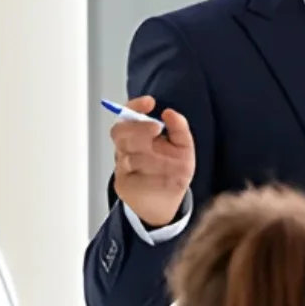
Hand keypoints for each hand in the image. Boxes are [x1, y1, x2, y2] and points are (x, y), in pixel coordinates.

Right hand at [110, 96, 194, 226]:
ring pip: (126, 153)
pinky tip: (162, 177)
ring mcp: (123, 166)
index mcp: (139, 135)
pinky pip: (131, 174)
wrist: (165, 203)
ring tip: (164, 162)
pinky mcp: (123, 183)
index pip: (128, 114)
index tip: (149, 102)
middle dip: (138, 127)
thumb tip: (170, 113)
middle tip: (156, 128)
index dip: (134, 106)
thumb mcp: (183, 149)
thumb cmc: (173, 172)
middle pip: (121, 131)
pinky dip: (149, 174)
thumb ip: (179, 129)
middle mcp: (127, 148)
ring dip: (147, 154)